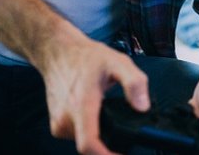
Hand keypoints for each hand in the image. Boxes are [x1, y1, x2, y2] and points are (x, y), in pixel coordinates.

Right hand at [35, 27, 148, 154]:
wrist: (58, 53)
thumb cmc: (87, 57)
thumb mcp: (118, 62)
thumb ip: (134, 83)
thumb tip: (142, 107)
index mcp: (81, 105)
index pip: (88, 145)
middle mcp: (66, 118)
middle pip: (90, 147)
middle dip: (109, 146)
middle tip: (126, 137)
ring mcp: (58, 123)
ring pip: (84, 142)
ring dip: (100, 137)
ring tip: (111, 119)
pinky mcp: (56, 125)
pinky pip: (77, 137)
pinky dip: (90, 132)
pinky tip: (97, 119)